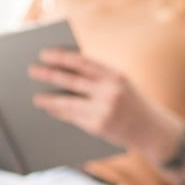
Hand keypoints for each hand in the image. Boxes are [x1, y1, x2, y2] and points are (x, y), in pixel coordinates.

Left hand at [29, 49, 177, 155]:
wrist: (152, 130)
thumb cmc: (133, 104)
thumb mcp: (122, 84)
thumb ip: (99, 77)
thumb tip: (66, 71)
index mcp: (115, 75)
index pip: (83, 62)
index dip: (62, 57)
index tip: (45, 53)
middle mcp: (110, 91)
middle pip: (72, 80)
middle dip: (50, 74)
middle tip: (33, 70)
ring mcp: (104, 109)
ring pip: (69, 101)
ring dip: (49, 98)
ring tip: (36, 96)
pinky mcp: (99, 126)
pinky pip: (73, 117)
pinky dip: (59, 112)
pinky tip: (50, 110)